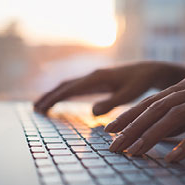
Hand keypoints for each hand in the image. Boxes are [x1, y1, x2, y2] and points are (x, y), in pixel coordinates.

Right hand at [35, 61, 184, 114]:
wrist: (149, 71)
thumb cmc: (141, 83)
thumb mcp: (129, 95)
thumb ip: (111, 103)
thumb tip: (92, 112)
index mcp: (97, 78)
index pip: (70, 89)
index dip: (55, 98)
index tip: (42, 108)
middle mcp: (92, 76)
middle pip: (65, 85)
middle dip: (49, 96)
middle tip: (35, 108)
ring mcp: (94, 77)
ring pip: (69, 85)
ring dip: (55, 95)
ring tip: (41, 106)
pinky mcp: (97, 81)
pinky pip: (76, 87)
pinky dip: (65, 94)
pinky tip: (61, 100)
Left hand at [106, 76, 184, 161]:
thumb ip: (180, 114)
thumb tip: (158, 131)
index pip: (150, 102)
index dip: (128, 116)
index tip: (110, 130)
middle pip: (156, 109)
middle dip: (132, 128)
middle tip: (115, 146)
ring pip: (176, 117)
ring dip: (153, 136)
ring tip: (137, 152)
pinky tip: (175, 157)